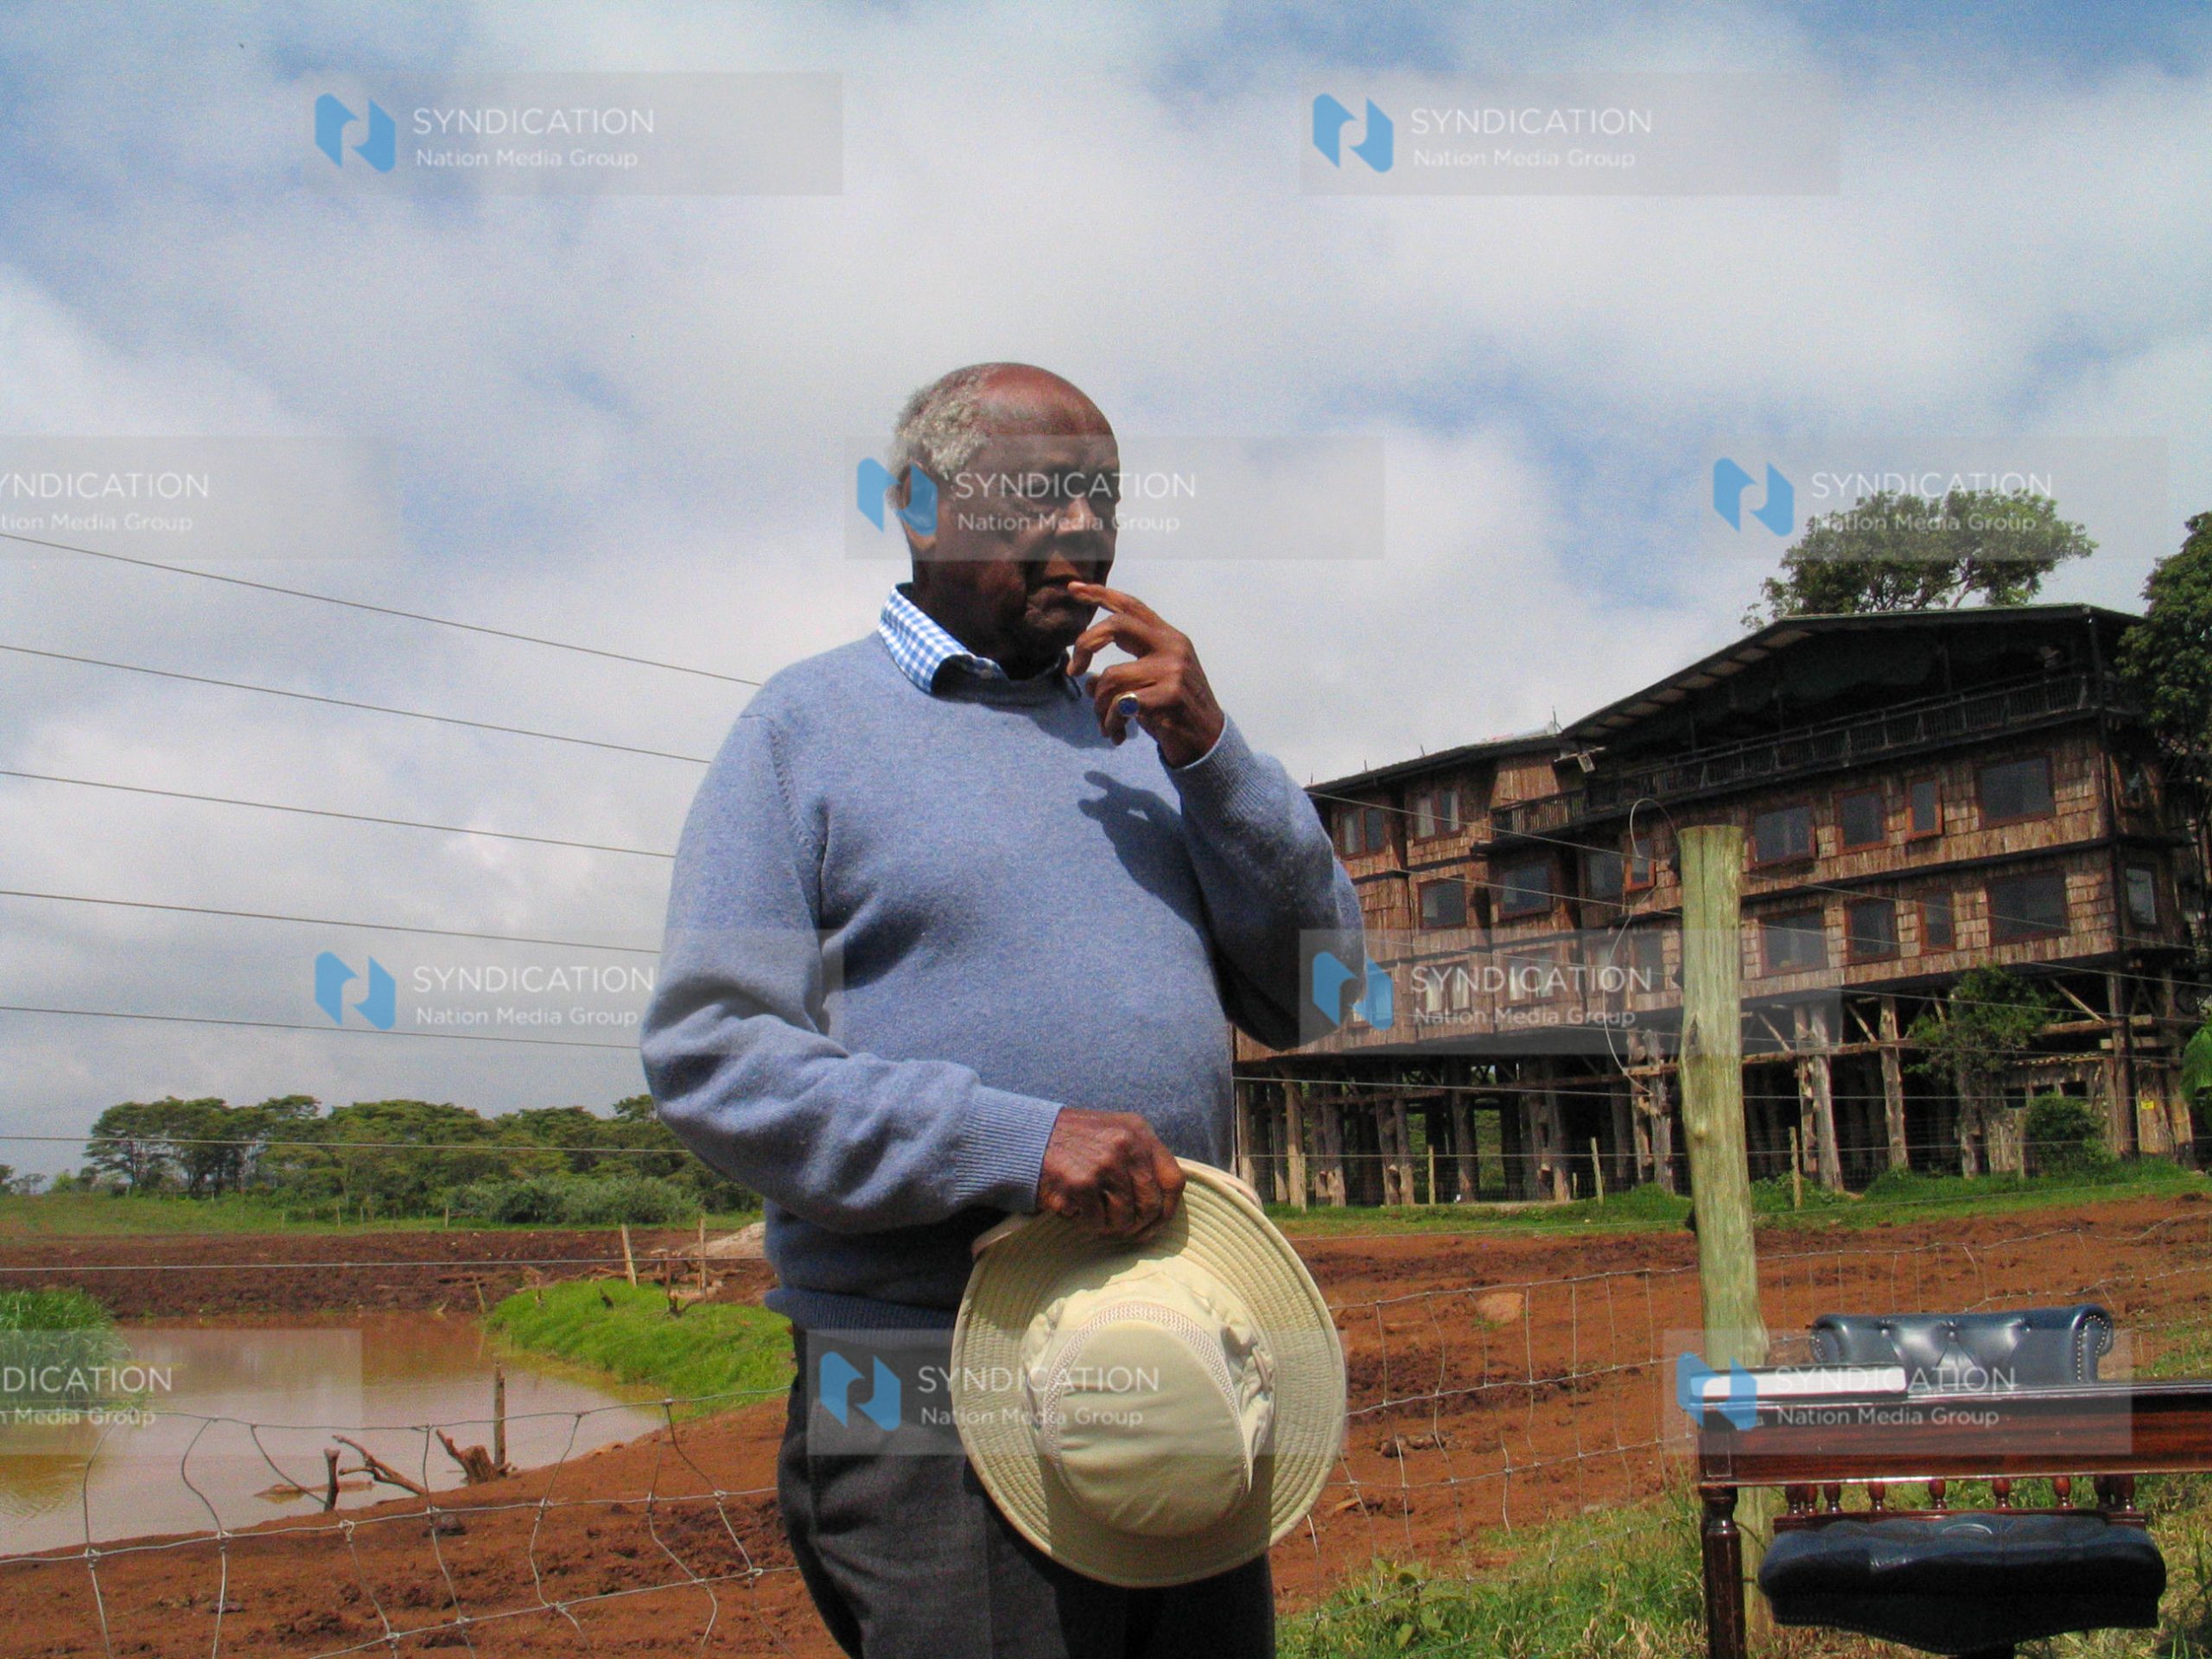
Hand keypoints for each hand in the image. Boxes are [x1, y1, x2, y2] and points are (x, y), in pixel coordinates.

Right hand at [1035, 1109, 1186, 1240]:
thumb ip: (1140, 1159)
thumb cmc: (1072, 1141)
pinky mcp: (1082, 1182)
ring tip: (1095, 1217)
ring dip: (1111, 1227)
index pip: (1174, 1180)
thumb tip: (1163, 1206)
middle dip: (1139, 1226)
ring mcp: (1105, 1163)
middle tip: (1123, 1232)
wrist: (1025, 1136)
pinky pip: (1097, 1222)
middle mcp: (1127, 1144)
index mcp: (1139, 1131)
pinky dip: (1087, 1224)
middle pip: (1152, 1205)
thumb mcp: (1114, 1134)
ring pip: (1126, 1219)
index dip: (1168, 1209)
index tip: (1156, 1223)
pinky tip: (1076, 1210)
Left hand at [1065, 582, 1226, 767]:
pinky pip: (1120, 705)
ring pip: (1110, 678)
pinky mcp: (1170, 695)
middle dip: (1085, 645)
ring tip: (1105, 726)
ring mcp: (1172, 670)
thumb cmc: (1175, 712)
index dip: (1100, 594)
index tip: (1073, 589)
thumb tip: (1088, 681)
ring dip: (1099, 707)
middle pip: (1116, 626)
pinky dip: (1111, 724)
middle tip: (1073, 671)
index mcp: (1167, 637)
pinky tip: (1117, 735)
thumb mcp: (1150, 685)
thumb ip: (1122, 674)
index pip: (1131, 606)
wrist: (1208, 742)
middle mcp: (1172, 647)